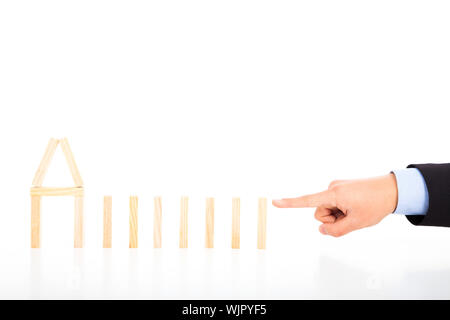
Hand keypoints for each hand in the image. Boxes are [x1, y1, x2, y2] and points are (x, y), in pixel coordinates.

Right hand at [272, 174, 397, 236]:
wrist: (393, 189)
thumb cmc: (376, 204)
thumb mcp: (357, 223)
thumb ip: (336, 230)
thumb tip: (322, 230)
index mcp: (334, 194)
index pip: (307, 201)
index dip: (289, 203)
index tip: (274, 202)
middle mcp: (332, 187)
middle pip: (320, 212)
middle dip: (332, 219)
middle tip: (352, 216)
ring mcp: (336, 187)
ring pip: (328, 209)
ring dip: (339, 215)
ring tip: (356, 210)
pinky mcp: (341, 188)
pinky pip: (335, 204)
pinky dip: (342, 209)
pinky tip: (356, 206)